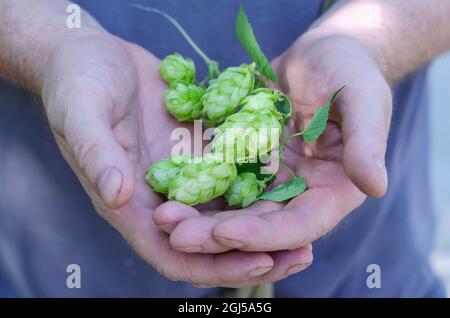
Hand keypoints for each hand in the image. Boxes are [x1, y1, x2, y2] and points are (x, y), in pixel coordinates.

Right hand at [41, 31, 291, 286]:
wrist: (92, 55)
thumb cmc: (76, 84)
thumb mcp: (80, 113)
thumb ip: (97, 155)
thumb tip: (118, 195)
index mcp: (130, 202)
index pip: (172, 252)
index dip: (213, 263)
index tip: (260, 259)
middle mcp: (161, 197)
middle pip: (211, 242)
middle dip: (254, 253)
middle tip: (302, 254)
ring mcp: (184, 173)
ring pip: (229, 211)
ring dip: (267, 224)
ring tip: (311, 227)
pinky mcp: (199, 148)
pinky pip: (234, 170)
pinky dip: (261, 181)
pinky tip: (294, 180)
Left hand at [155, 31, 390, 264]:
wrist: (322, 55)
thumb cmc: (351, 71)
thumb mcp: (363, 99)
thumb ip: (366, 142)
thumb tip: (374, 186)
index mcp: (332, 191)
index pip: (299, 225)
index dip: (264, 234)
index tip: (225, 233)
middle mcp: (298, 192)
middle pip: (258, 224)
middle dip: (217, 234)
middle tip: (176, 234)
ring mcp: (270, 178)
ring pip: (233, 206)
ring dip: (199, 215)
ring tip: (164, 217)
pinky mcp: (247, 158)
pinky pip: (219, 175)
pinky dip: (196, 183)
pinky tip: (167, 186)